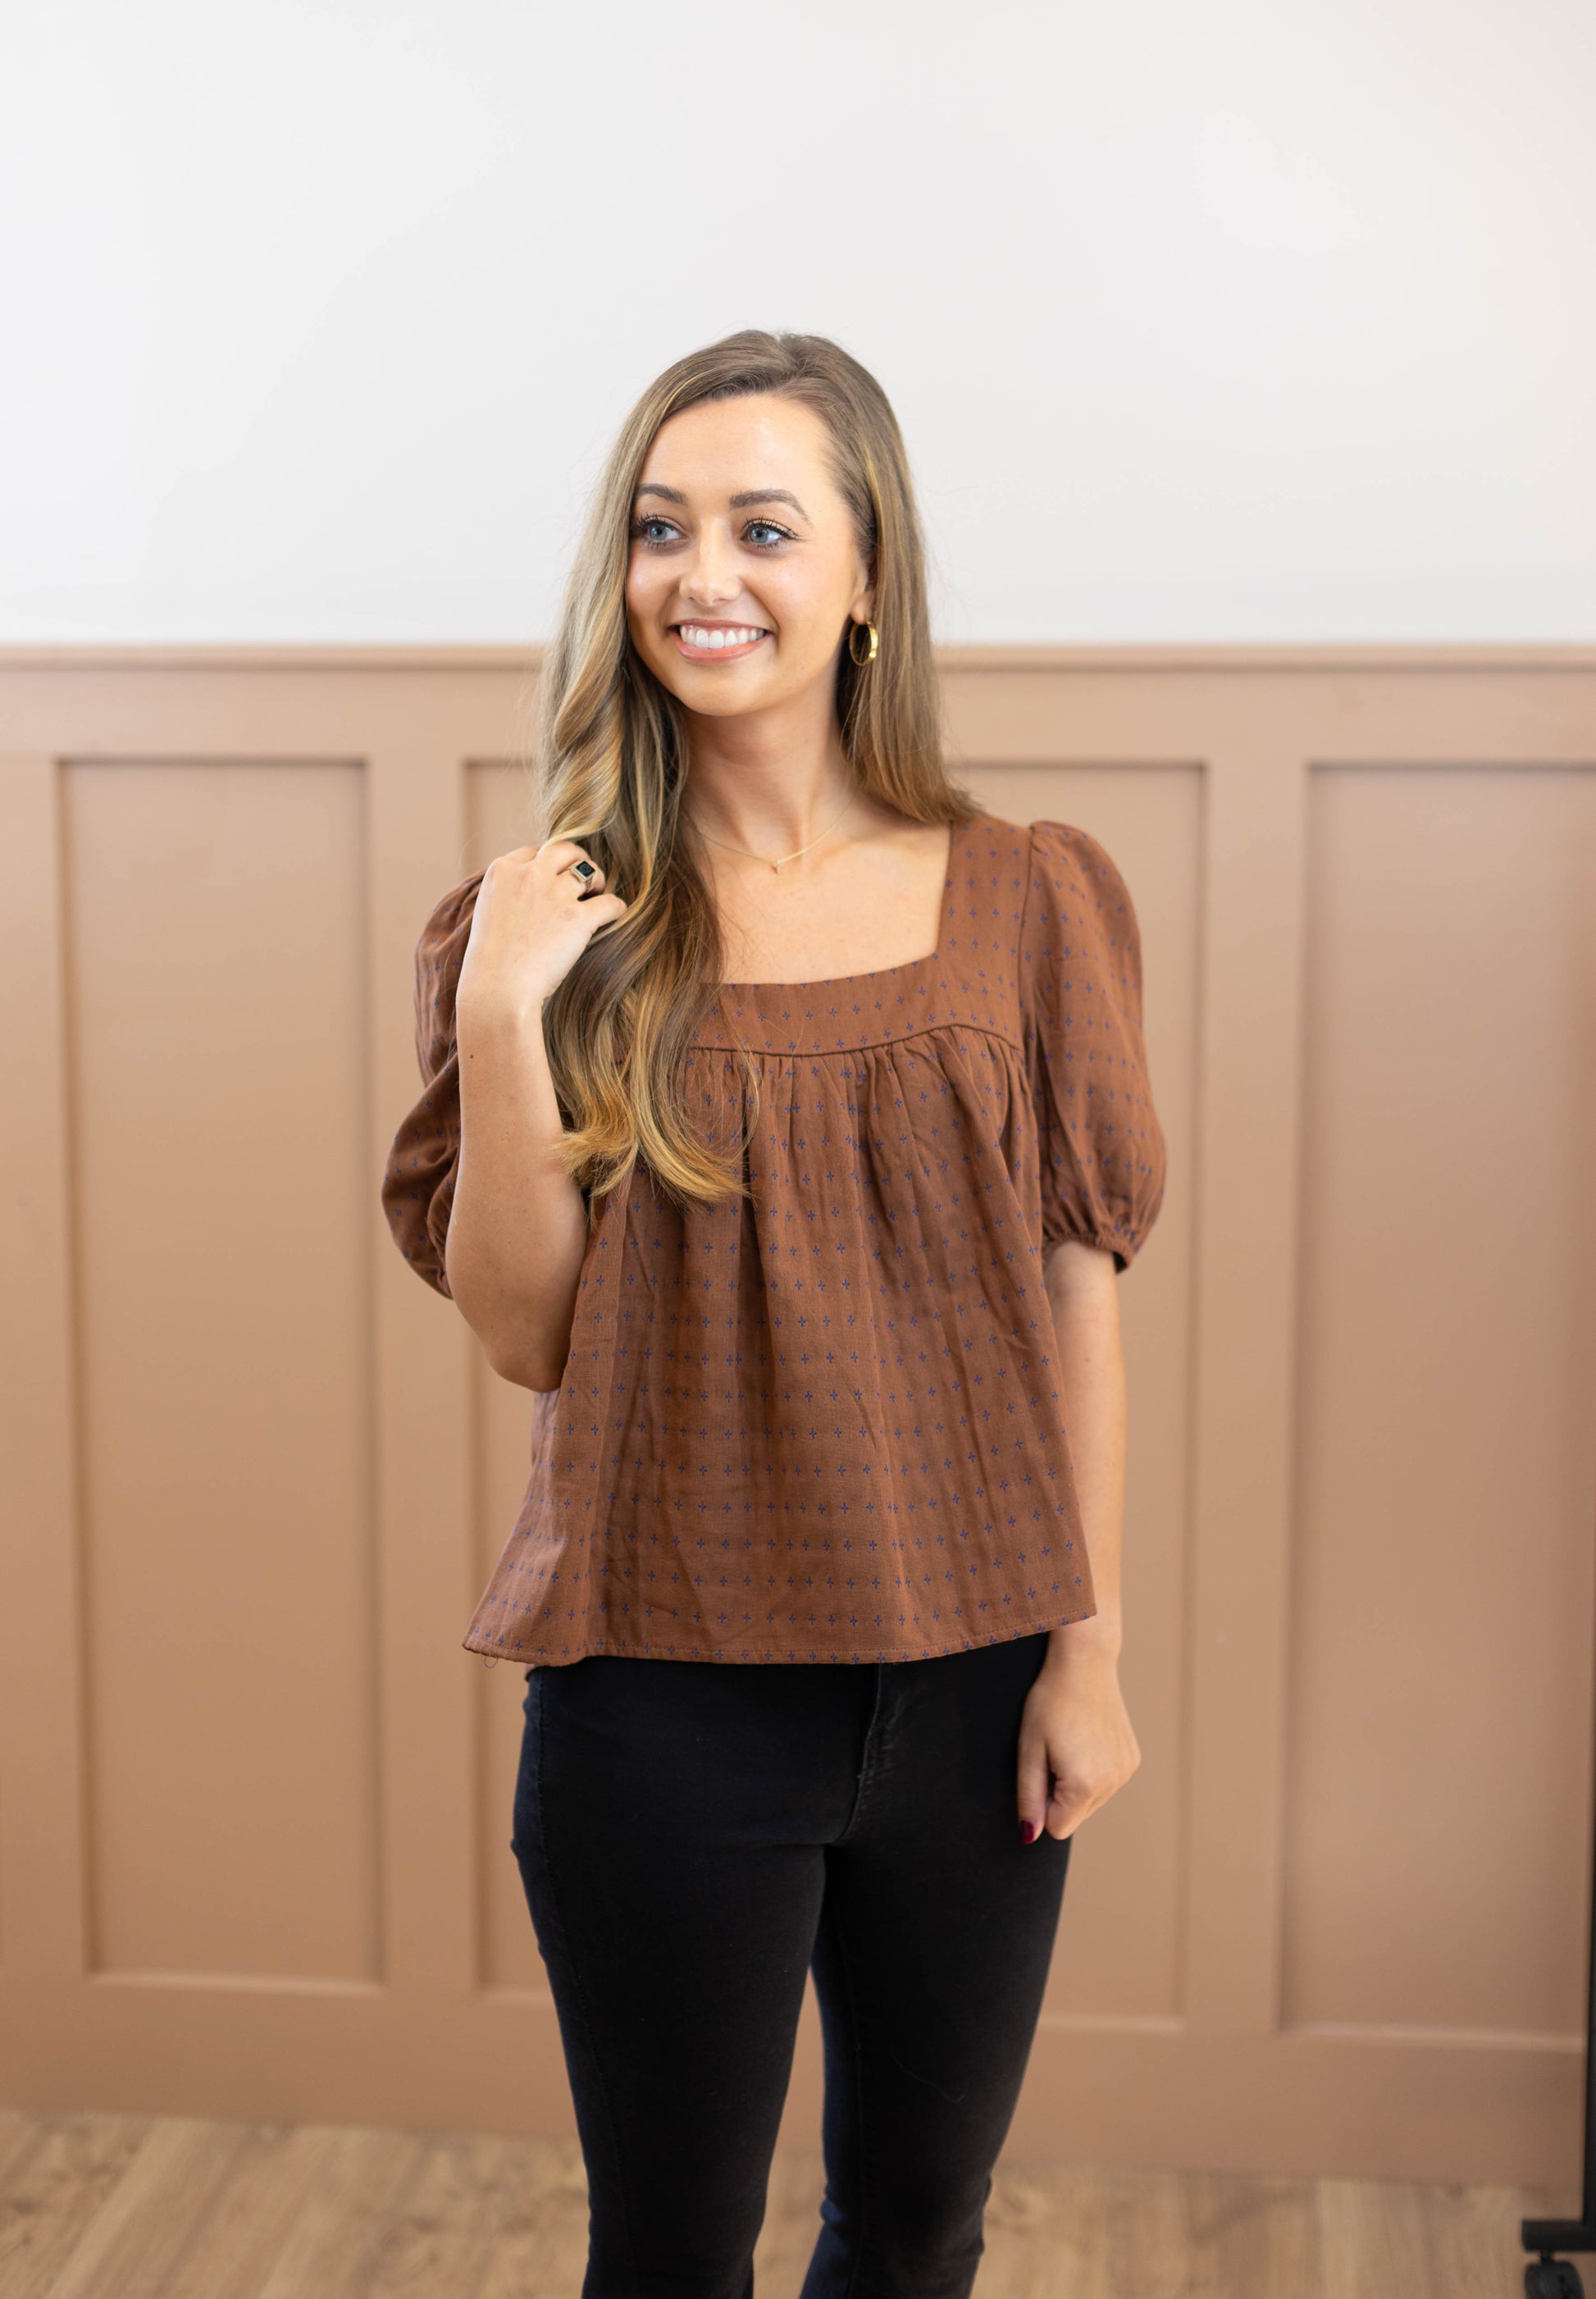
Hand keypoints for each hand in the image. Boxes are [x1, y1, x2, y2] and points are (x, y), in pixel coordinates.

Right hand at [456, 839, 627, 1032]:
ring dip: (597, 880)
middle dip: (577, 860)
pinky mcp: (578, 917)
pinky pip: (610, 902)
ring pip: (589, 869)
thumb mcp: (487, 914)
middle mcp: (529, 875)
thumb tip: (529, 896)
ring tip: (596, 895)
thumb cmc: (489, 964)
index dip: (546, 863)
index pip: (532, 851)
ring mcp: (554, 894)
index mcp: (501, 871)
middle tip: (583, 879)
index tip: (552, 878)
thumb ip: (508, 896)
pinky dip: (615, 908)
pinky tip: (613, 915)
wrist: (497, 990)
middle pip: (564, 850)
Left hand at [1016, 1640, 1140, 1842]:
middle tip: (1054, 1753)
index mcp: (1085, 1785)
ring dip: (1077, 1783)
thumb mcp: (1029, 1750)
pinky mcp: (1133, 1759)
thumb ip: (1030, 1797)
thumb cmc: (1049, 1703)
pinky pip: (1107, 1783)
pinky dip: (1094, 1770)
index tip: (1041, 1770)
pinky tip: (1088, 1738)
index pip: (1057, 1828)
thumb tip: (1030, 1835)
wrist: (1085, 1664)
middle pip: (1076, 1816)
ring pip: (1092, 1801)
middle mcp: (1112, 1783)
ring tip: (1071, 1743)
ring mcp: (1126, 1771)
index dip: (1042, 1804)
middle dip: (1060, 1795)